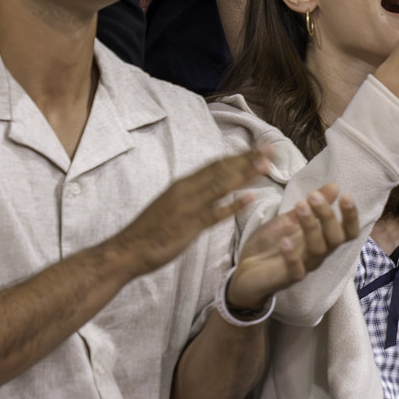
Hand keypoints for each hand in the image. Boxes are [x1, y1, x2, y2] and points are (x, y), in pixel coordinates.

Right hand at [105, 150, 273, 281]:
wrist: (127, 250)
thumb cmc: (150, 230)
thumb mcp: (171, 205)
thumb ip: (191, 194)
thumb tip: (210, 186)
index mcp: (183, 184)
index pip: (215, 164)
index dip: (239, 155)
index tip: (259, 148)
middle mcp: (186, 190)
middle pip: (221, 170)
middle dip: (247, 158)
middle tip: (271, 149)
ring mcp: (187, 208)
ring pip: (220, 186)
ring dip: (244, 174)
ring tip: (266, 164)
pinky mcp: (188, 227)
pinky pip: (213, 214)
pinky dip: (231, 205)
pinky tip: (249, 197)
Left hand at [226, 185, 360, 311]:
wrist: (244, 271)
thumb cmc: (270, 244)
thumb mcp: (289, 220)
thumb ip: (310, 207)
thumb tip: (334, 186)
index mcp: (322, 239)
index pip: (347, 231)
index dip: (351, 216)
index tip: (345, 195)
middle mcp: (318, 253)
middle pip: (335, 238)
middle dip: (328, 216)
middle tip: (313, 195)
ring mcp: (304, 266)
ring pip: (318, 249)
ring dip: (311, 226)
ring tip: (300, 206)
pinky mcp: (287, 278)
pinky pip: (296, 270)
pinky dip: (292, 255)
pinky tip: (285, 240)